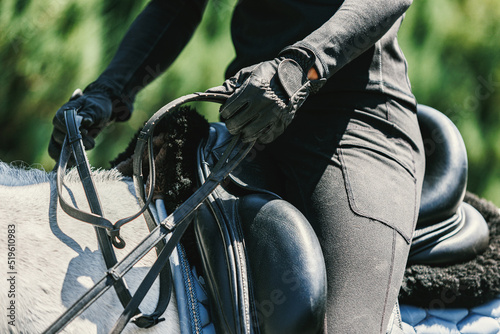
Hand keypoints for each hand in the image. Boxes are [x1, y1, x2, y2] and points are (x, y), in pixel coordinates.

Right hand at [48, 88, 112, 160]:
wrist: (101, 113)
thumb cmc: (98, 107)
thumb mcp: (96, 109)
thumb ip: (89, 114)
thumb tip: (85, 121)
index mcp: (65, 111)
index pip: (58, 120)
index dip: (67, 128)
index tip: (82, 132)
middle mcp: (60, 124)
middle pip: (58, 136)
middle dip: (74, 142)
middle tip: (90, 143)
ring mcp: (62, 135)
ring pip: (57, 147)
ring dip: (69, 154)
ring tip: (80, 159)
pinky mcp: (66, 144)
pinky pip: (60, 154)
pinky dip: (66, 160)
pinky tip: (74, 164)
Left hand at [207, 48, 324, 143]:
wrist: (297, 75)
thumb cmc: (269, 73)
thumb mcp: (249, 74)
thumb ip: (230, 85)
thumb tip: (210, 91)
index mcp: (252, 89)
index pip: (228, 110)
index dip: (225, 112)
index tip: (227, 111)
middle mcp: (263, 103)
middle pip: (236, 124)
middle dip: (231, 125)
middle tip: (233, 122)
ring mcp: (274, 114)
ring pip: (249, 134)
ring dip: (244, 133)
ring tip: (244, 127)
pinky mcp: (282, 123)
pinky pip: (265, 138)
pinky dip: (259, 136)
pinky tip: (258, 129)